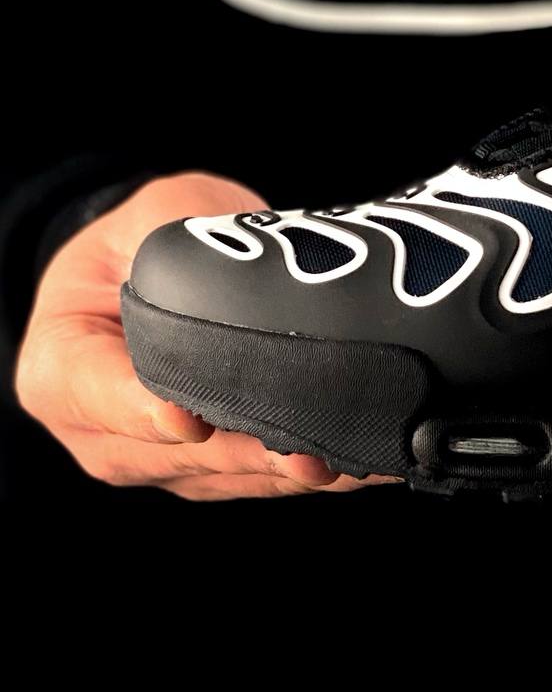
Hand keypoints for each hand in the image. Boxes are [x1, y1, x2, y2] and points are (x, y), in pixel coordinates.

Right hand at [14, 172, 399, 499]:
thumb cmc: (146, 236)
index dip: (144, 413)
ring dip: (279, 474)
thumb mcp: (155, 214)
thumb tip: (249, 264)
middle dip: (240, 456)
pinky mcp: (204, 466)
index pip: (99, 396)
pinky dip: (296, 473)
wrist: (151, 264)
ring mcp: (153, 454)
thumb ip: (186, 238)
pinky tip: (351, 464)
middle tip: (300, 452)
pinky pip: (250, 478)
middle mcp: (98, 428)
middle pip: (168, 454)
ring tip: (339, 461)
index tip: (192, 420)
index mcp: (61, 366)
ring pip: (217, 476)